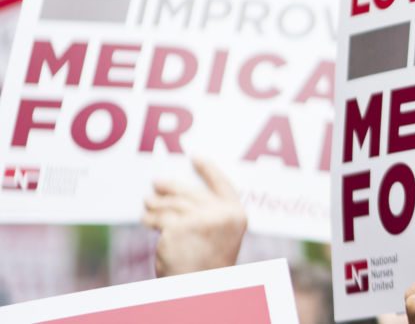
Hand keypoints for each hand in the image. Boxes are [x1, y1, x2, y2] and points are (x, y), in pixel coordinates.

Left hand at [141, 157, 246, 276]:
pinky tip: (146, 218)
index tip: (195, 157)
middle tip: (156, 183)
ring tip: (147, 203)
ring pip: (172, 204)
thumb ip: (210, 214)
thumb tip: (179, 194)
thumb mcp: (219, 236)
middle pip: (191, 192)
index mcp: (237, 214)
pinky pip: (161, 218)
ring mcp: (200, 219)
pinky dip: (151, 218)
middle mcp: (222, 214)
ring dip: (156, 203)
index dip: (209, 169)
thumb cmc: (208, 265)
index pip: (223, 183)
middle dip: (170, 187)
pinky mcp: (178, 228)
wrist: (201, 289)